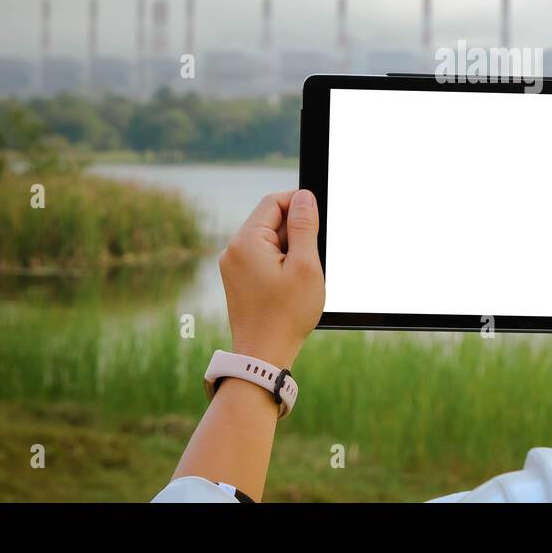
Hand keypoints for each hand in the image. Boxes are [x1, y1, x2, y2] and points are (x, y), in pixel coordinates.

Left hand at [218, 189, 324, 367]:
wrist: (262, 356)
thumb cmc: (287, 314)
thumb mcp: (305, 265)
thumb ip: (304, 226)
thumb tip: (304, 197)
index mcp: (246, 241)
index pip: (273, 202)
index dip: (299, 203)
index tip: (318, 218)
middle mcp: (233, 250)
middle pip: (270, 220)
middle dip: (295, 232)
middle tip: (311, 258)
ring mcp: (233, 265)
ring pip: (268, 240)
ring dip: (289, 249)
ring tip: (300, 276)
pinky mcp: (237, 279)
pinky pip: (261, 257)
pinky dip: (280, 263)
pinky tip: (290, 284)